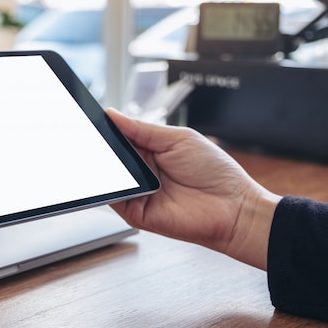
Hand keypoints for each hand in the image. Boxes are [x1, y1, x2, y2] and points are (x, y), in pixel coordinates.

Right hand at [106, 109, 280, 269]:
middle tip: (94, 136)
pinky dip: (109, 189)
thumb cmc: (215, 172)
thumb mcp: (178, 138)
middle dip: (102, 147)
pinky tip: (113, 177)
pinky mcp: (135, 213)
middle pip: (111, 157)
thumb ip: (142, 129)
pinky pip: (114, 200)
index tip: (94, 119)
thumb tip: (113, 115)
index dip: (107, 130)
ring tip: (104, 155)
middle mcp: (141, 171)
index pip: (120, 137)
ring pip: (109, 178)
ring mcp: (137, 192)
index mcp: (150, 149)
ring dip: (104, 167)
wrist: (233, 207)